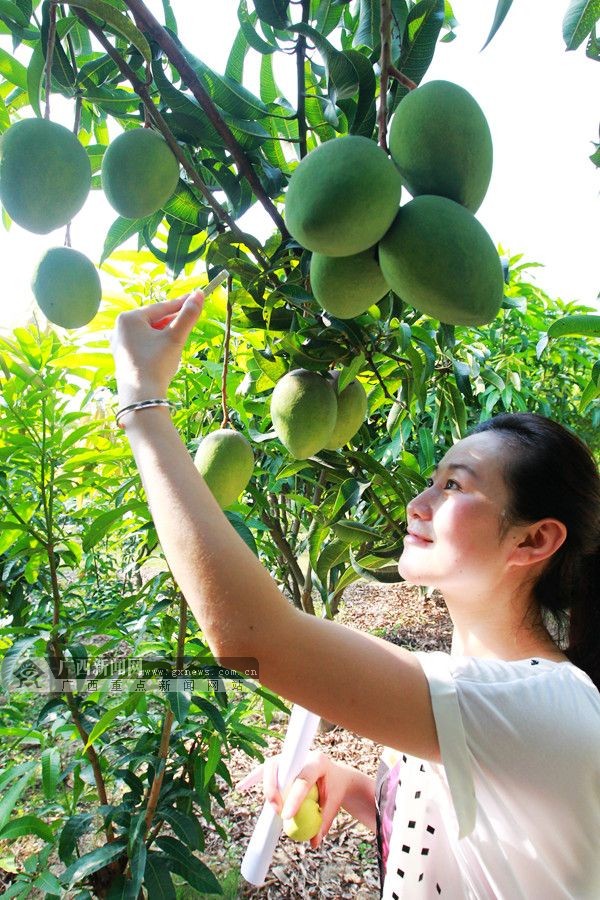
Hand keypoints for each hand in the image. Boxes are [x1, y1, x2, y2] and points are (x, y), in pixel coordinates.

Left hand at [111, 291, 203, 405]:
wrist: (141, 397)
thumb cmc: (157, 364)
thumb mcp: (175, 338)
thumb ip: (188, 315)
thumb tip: (199, 294)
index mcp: (129, 318)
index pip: (161, 307)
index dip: (181, 303)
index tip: (196, 297)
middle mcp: (119, 328)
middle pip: (154, 319)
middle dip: (172, 319)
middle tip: (190, 317)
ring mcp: (119, 343)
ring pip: (149, 332)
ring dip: (165, 332)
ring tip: (180, 336)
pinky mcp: (123, 357)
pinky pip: (143, 343)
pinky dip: (156, 343)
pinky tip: (165, 350)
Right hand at [236, 750, 345, 848]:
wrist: (337, 776)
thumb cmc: (336, 789)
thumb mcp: (335, 803)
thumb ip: (324, 820)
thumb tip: (313, 842)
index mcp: (318, 761)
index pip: (304, 779)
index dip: (294, 797)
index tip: (287, 816)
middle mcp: (301, 755)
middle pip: (282, 767)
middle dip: (275, 789)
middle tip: (278, 812)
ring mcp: (289, 758)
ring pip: (271, 767)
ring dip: (267, 786)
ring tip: (271, 808)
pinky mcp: (281, 764)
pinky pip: (264, 770)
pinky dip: (253, 778)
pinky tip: (241, 787)